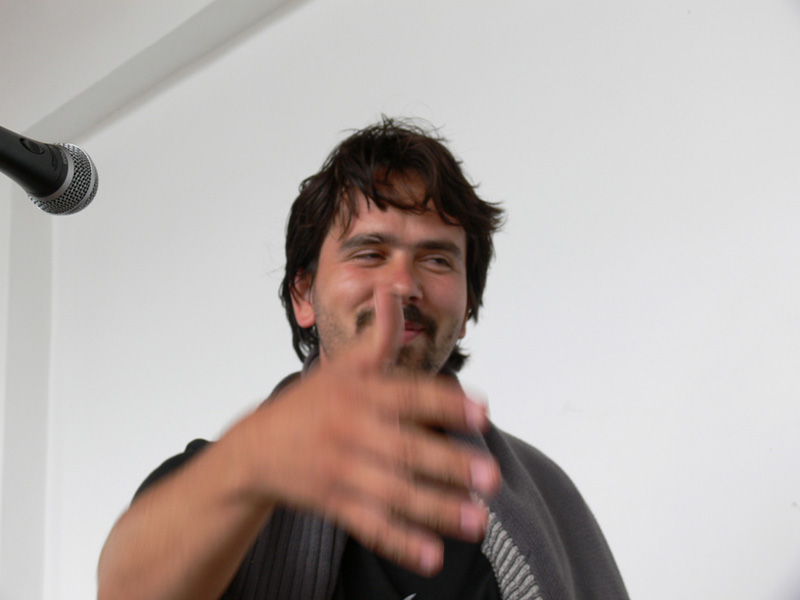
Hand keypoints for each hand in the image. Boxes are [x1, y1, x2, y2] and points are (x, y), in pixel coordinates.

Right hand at [240, 289, 500, 574]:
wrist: (256, 448)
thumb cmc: (311, 402)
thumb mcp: (344, 364)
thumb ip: (379, 335)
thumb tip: (394, 287)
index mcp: (362, 391)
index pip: (409, 395)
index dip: (446, 403)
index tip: (481, 413)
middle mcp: (353, 428)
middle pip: (407, 448)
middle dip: (450, 465)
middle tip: (491, 478)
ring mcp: (341, 468)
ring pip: (394, 492)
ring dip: (437, 509)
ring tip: (477, 521)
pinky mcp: (333, 502)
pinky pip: (370, 524)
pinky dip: (401, 542)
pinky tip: (432, 556)